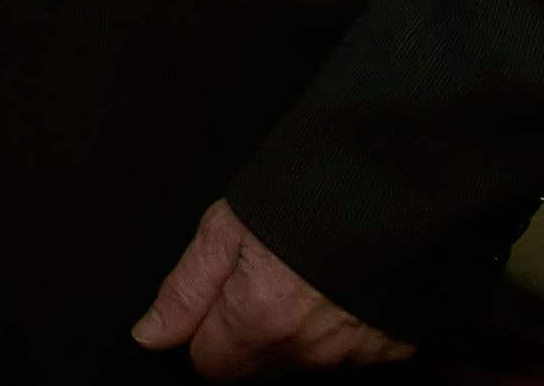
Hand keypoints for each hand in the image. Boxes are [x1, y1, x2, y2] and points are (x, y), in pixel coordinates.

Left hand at [135, 201, 414, 376]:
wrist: (394, 179)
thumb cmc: (304, 192)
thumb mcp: (225, 226)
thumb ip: (185, 290)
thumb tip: (149, 336)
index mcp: (260, 319)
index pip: (210, 364)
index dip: (204, 330)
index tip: (216, 296)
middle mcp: (309, 348)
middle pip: (257, 361)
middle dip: (249, 328)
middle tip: (263, 270)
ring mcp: (356, 351)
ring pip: (303, 355)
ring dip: (296, 325)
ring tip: (305, 268)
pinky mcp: (394, 344)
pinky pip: (351, 348)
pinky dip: (341, 322)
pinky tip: (341, 281)